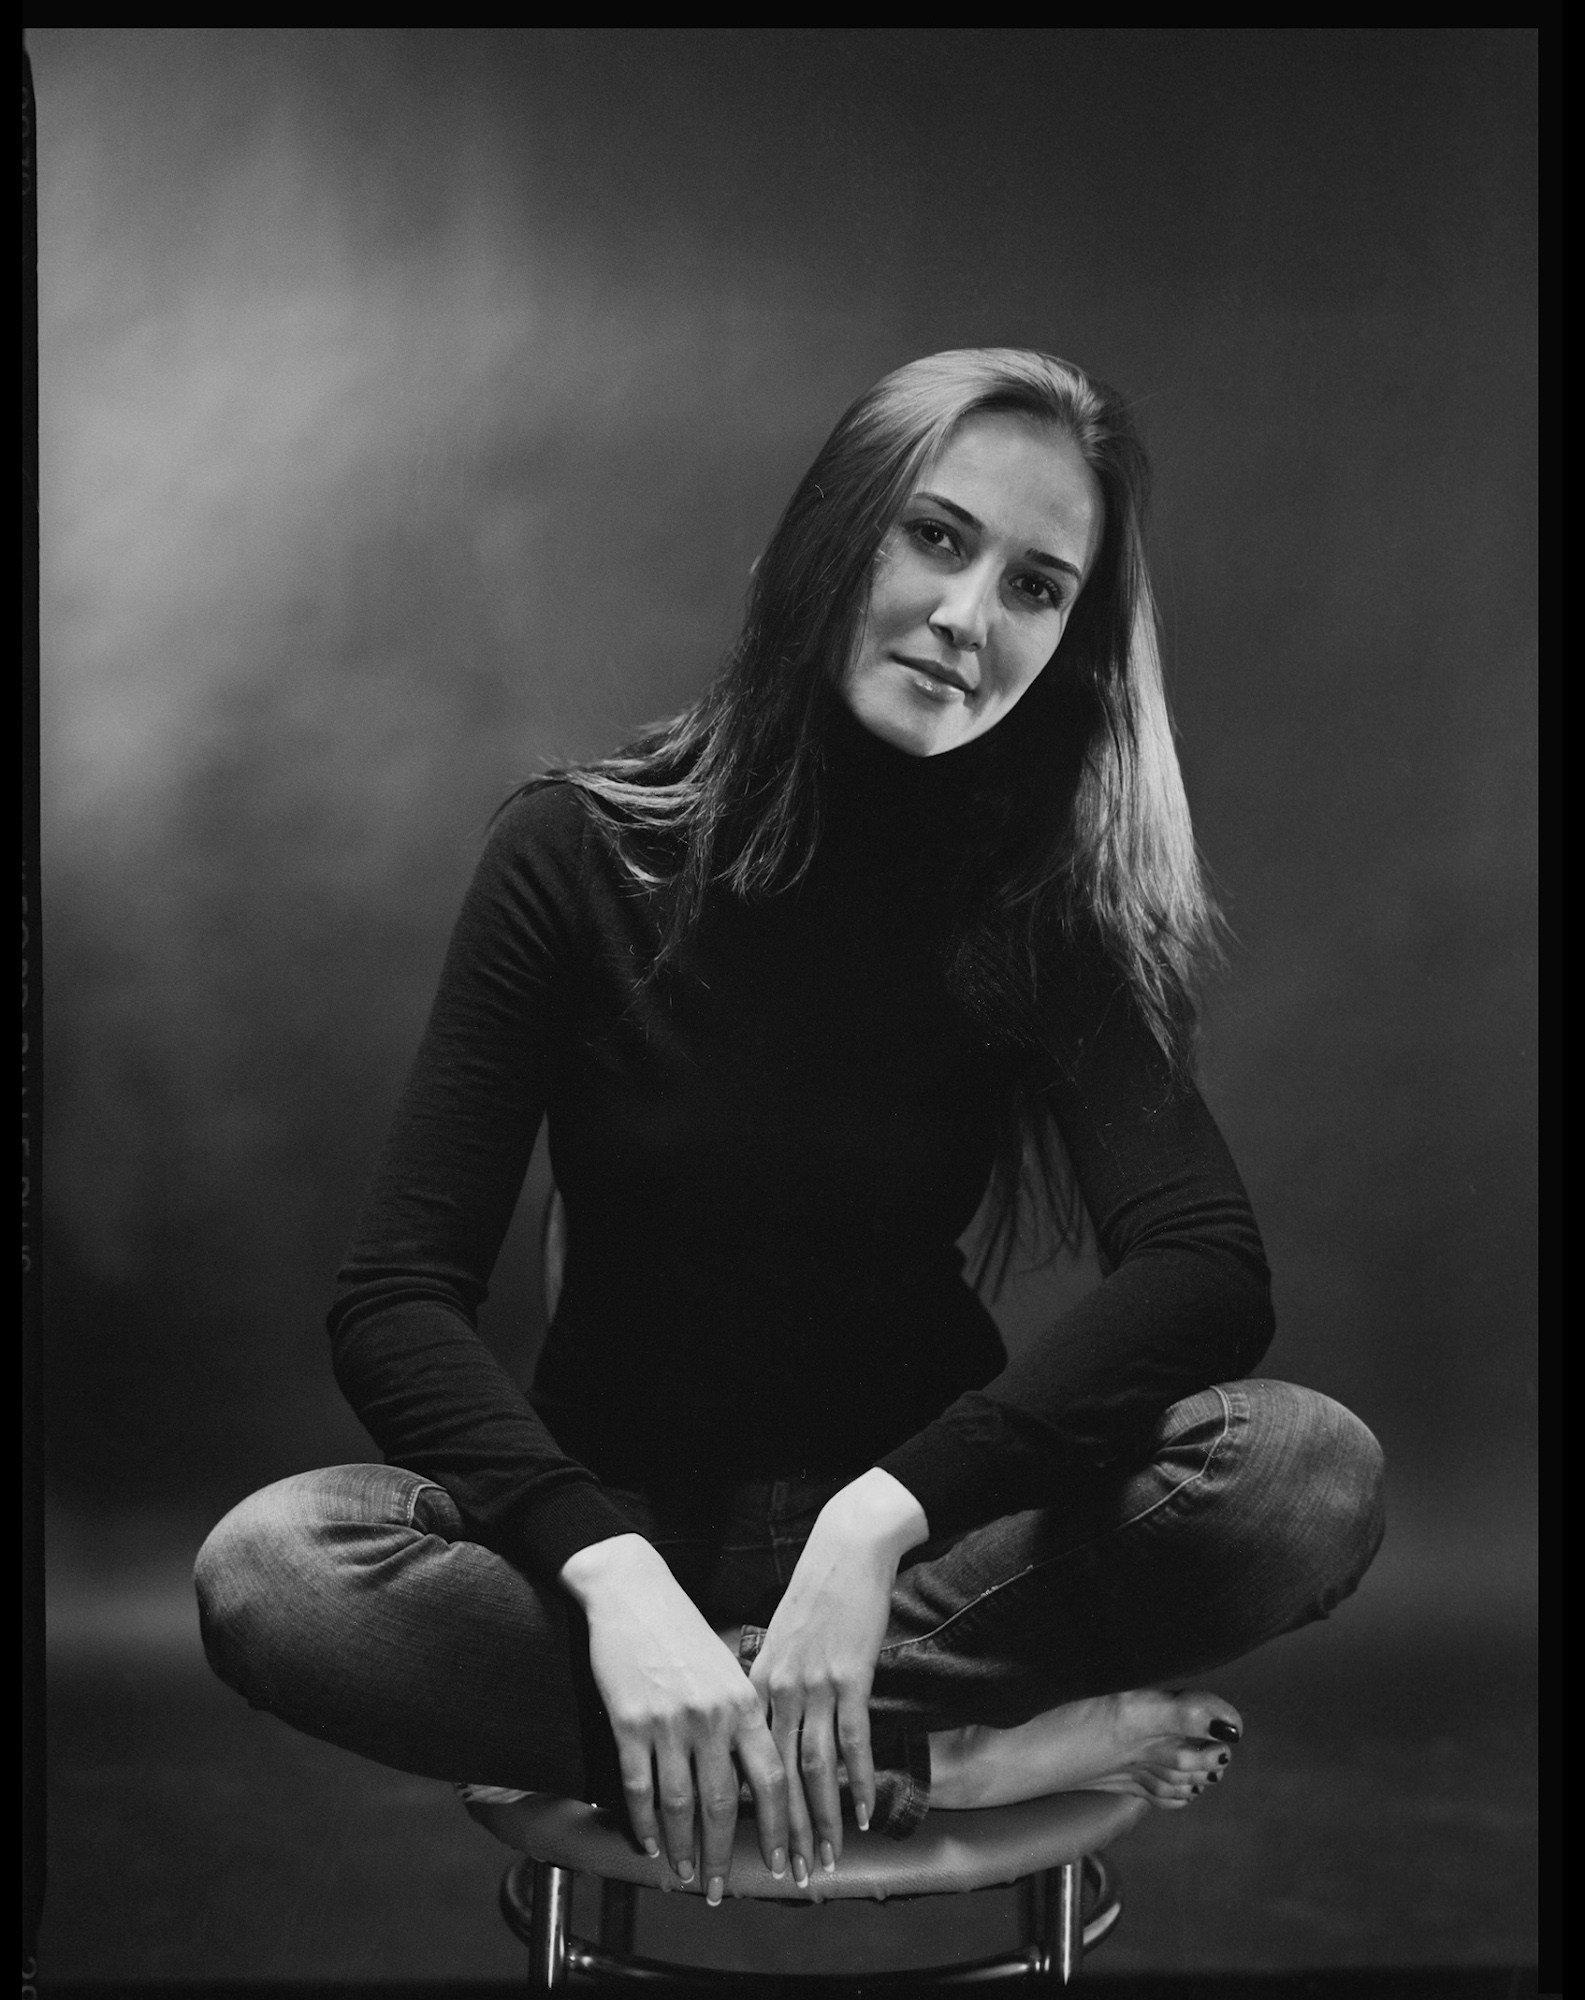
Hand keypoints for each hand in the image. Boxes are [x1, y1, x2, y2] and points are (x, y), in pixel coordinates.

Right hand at [559, 1534, 789, 1899]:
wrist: (632, 1591)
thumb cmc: (683, 1630)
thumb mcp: (728, 1669)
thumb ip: (742, 1719)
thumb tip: (753, 1778)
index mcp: (745, 1702)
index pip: (771, 1780)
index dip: (780, 1828)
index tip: (784, 1863)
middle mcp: (712, 1717)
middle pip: (724, 1804)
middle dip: (725, 1855)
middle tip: (723, 1890)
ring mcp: (669, 1721)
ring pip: (679, 1805)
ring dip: (684, 1848)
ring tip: (687, 1876)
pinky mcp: (629, 1722)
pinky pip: (638, 1788)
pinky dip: (643, 1824)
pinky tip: (649, 1846)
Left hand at [749, 1469, 927, 1878]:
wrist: (844, 1552)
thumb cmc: (811, 1597)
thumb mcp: (776, 1642)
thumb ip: (766, 1687)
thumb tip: (758, 1731)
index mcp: (754, 1684)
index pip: (742, 1761)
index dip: (741, 1810)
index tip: (741, 1848)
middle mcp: (778, 1690)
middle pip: (775, 1776)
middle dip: (781, 1832)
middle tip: (787, 1876)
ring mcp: (814, 1686)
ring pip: (814, 1769)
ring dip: (820, 1821)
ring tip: (825, 1862)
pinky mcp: (851, 1679)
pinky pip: (854, 1742)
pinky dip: (860, 1782)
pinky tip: (862, 1815)